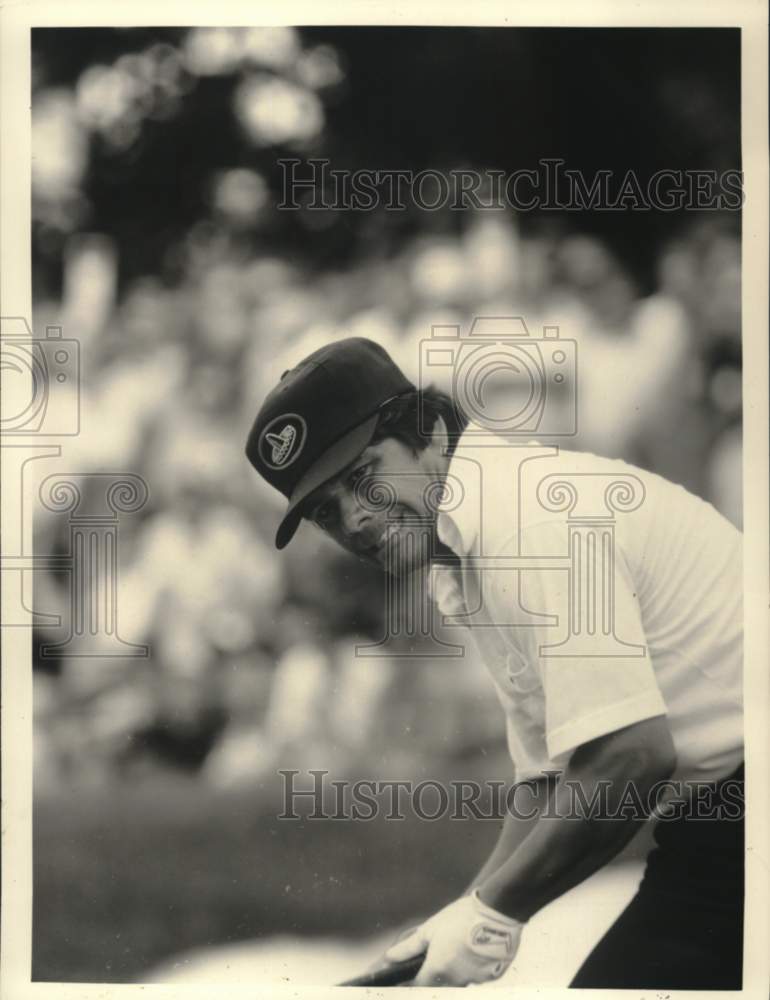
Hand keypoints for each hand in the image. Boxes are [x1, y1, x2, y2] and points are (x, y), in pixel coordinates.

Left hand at [384, 890, 523, 986]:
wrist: (496, 911)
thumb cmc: (461, 917)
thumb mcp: (431, 928)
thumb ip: (409, 948)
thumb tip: (389, 958)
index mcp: (438, 969)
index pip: (419, 986)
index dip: (413, 982)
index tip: (410, 977)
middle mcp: (456, 980)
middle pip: (441, 985)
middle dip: (436, 974)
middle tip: (441, 952)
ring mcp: (476, 979)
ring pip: (462, 980)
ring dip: (457, 969)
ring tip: (460, 945)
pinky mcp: (493, 975)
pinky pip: (480, 975)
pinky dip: (476, 965)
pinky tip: (477, 948)